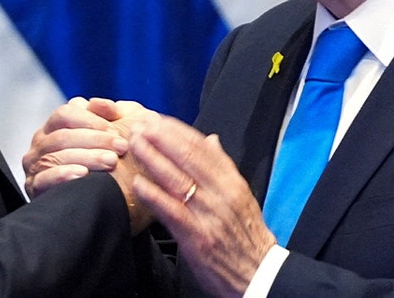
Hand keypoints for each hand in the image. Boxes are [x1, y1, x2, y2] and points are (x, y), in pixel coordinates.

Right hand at [22, 98, 157, 233]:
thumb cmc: (112, 159)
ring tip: (111, 162)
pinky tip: (83, 174)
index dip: (91, 120)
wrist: (112, 198)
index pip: (65, 114)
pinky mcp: (34, 187)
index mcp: (55, 125)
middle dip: (95, 140)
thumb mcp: (114, 131)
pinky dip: (63, 175)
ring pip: (55, 156)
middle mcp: (41, 143)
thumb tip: (99, 103)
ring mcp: (35, 165)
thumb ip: (109, 113)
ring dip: (86, 157)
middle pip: (62, 135)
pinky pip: (43, 179)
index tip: (117, 130)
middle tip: (121, 147)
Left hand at [131, 115, 275, 297]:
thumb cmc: (245, 235)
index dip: (177, 131)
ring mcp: (210, 215)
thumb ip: (223, 167)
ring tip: (135, 144)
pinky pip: (172, 212)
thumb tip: (211, 139)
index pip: (202, 148)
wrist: (258, 274)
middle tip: (140, 124)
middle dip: (161, 138)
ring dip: (153, 159)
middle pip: (188, 158)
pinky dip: (154, 196)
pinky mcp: (198, 238)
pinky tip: (138, 184)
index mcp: (232, 182)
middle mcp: (222, 194)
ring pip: (178, 180)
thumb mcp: (241, 195)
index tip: (158, 119)